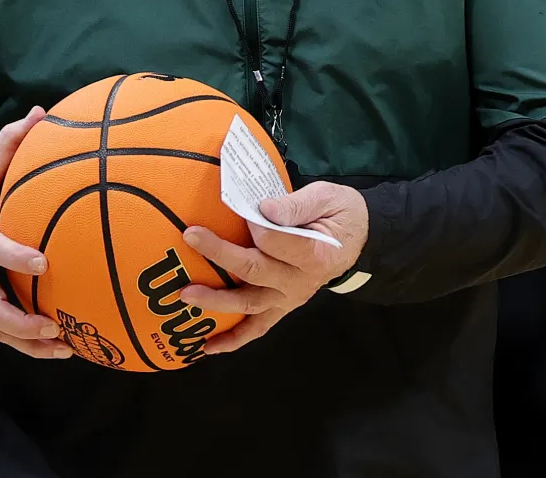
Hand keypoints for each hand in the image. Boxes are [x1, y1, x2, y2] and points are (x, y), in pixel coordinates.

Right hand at [0, 105, 72, 359]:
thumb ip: (8, 144)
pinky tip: (64, 347)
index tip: (42, 263)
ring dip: (29, 343)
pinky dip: (29, 345)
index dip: (12, 258)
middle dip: (20, 320)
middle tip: (54, 324)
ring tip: (67, 346)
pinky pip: (3, 332)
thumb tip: (41, 112)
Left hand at [178, 181, 368, 353]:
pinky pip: (257, 328)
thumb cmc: (340, 214)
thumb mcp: (326, 197)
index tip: (242, 206)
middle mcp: (300, 282)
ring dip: (216, 301)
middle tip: (190, 236)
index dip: (255, 223)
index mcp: (315, 253)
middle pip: (254, 270)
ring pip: (248, 304)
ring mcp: (289, 299)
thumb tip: (262, 208)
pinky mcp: (282, 307)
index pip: (276, 241)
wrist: (359, 239)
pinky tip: (207, 346)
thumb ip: (295, 205)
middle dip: (220, 253)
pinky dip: (233, 339)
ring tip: (186, 294)